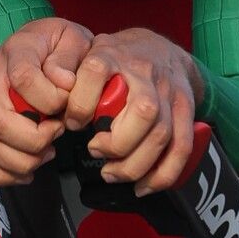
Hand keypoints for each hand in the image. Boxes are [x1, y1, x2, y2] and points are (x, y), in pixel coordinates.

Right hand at [0, 15, 93, 185]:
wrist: (43, 47)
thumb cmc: (60, 48)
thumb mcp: (75, 40)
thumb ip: (70, 58)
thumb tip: (62, 83)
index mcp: (15, 51)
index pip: (22, 78)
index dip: (49, 99)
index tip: (65, 104)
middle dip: (34, 140)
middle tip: (56, 133)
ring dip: (23, 160)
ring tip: (46, 152)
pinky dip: (5, 173)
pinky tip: (29, 169)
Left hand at [65, 29, 197, 195]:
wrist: (161, 51)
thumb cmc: (117, 60)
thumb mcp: (87, 53)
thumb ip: (67, 72)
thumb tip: (52, 100)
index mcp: (114, 55)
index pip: (97, 71)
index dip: (81, 102)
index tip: (71, 122)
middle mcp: (146, 75)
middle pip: (143, 112)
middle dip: (117, 143)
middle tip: (95, 149)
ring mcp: (170, 95)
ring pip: (161, 135)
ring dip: (134, 165)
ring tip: (111, 173)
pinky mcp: (186, 113)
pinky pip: (181, 149)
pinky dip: (162, 174)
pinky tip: (142, 187)